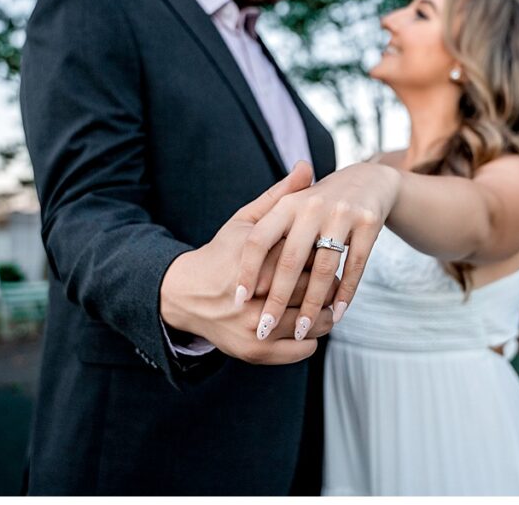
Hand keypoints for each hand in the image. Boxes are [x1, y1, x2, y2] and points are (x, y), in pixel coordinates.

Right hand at [159, 162, 334, 364]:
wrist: (185, 295)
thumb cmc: (221, 253)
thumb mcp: (245, 222)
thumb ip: (279, 196)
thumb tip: (307, 166)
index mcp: (255, 258)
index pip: (308, 255)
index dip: (325, 251)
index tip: (331, 247)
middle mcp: (253, 295)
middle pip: (312, 287)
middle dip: (328, 281)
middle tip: (334, 275)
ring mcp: (253, 326)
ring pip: (312, 321)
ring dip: (326, 313)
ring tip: (327, 302)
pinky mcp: (254, 352)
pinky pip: (300, 349)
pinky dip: (312, 339)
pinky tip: (311, 326)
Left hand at [237, 161, 400, 342]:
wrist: (368, 180)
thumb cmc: (320, 203)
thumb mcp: (292, 206)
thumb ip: (268, 233)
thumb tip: (246, 276)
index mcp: (287, 204)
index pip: (259, 240)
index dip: (247, 270)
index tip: (238, 300)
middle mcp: (312, 206)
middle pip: (290, 260)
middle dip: (277, 299)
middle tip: (264, 329)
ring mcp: (341, 214)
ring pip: (323, 268)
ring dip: (312, 304)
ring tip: (301, 330)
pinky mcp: (368, 223)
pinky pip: (354, 265)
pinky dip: (345, 293)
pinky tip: (336, 314)